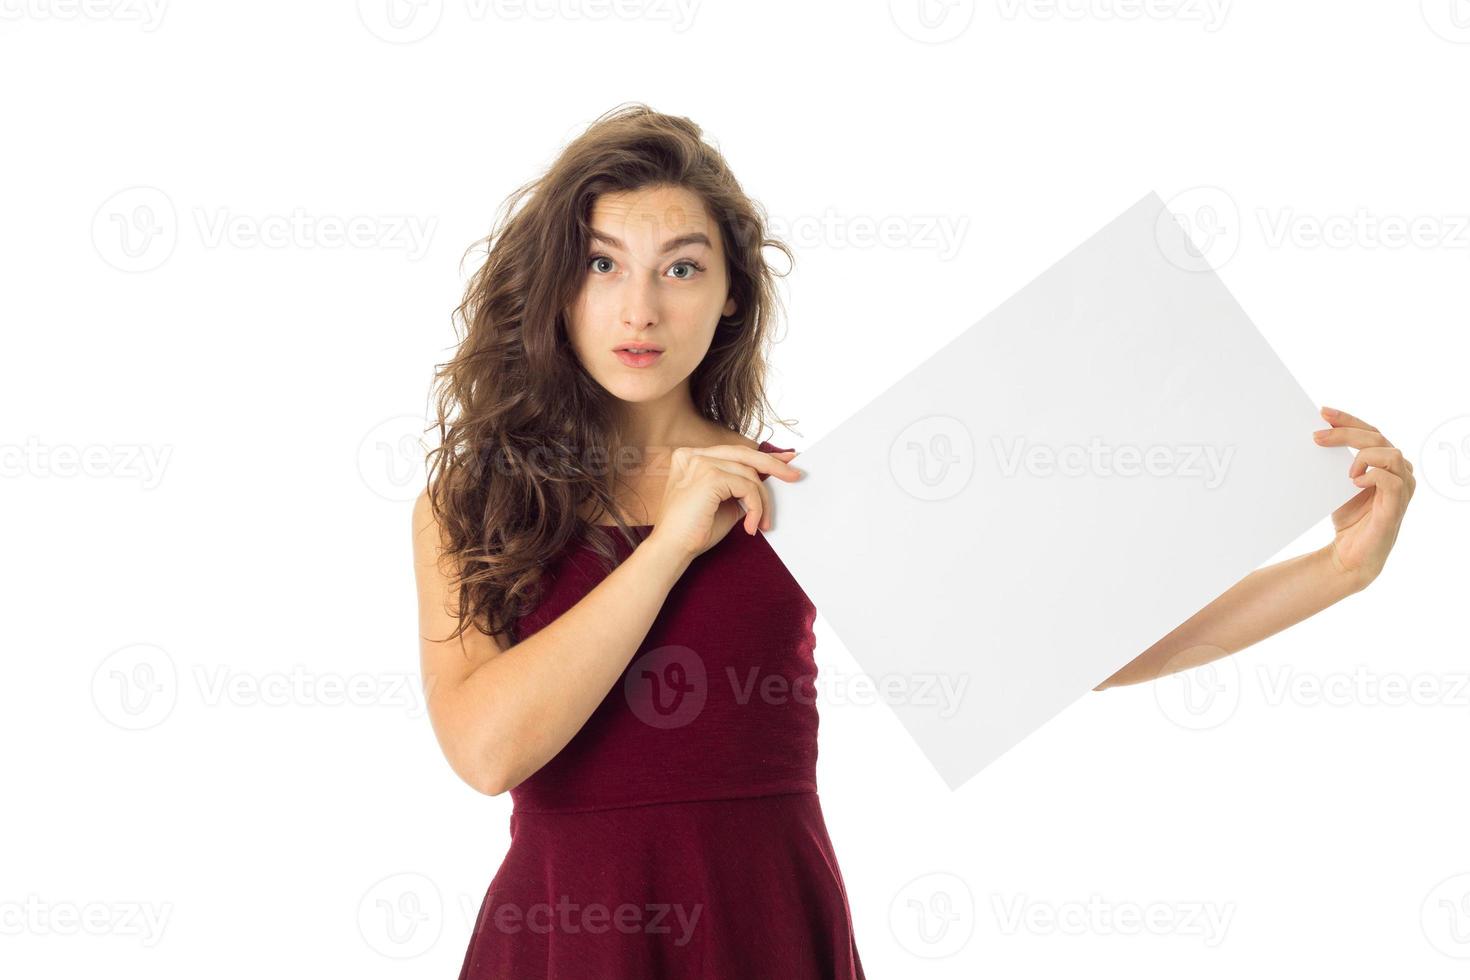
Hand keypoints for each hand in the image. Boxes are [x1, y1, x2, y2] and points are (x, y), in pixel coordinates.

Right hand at [645, 445, 801, 563]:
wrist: (672, 550)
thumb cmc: (693, 532)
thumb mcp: (723, 503)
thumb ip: (740, 487)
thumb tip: (768, 479)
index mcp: (691, 457)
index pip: (734, 452)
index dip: (762, 456)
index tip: (785, 460)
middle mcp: (693, 455)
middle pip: (744, 454)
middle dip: (774, 465)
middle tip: (795, 475)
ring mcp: (699, 463)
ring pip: (748, 474)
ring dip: (761, 501)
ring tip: (763, 523)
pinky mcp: (709, 476)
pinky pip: (746, 487)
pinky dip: (756, 507)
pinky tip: (751, 525)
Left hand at [1313, 406, 1414, 589]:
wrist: (1349, 554)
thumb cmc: (1349, 518)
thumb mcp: (1337, 483)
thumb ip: (1335, 462)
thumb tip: (1315, 436)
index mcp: (1387, 463)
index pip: (1371, 432)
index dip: (1348, 420)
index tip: (1323, 412)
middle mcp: (1400, 472)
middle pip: (1377, 438)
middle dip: (1346, 433)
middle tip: (1317, 436)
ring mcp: (1402, 489)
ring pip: (1390, 454)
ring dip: (1363, 455)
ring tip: (1345, 471)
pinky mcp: (1397, 507)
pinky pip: (1392, 481)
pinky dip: (1372, 476)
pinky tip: (1355, 482)